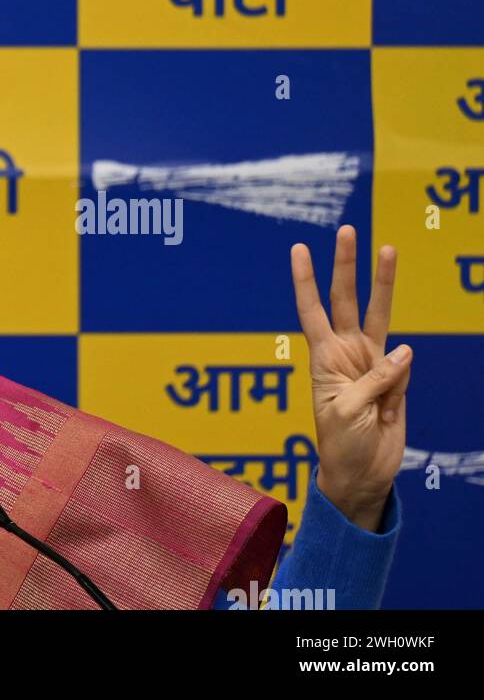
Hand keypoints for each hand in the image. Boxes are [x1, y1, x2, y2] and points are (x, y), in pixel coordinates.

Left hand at [290, 225, 409, 531]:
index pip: (311, 309)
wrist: (363, 473)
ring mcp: (372, 361)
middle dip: (347, 265)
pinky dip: (401, 381)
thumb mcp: (346, 412)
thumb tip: (405, 351)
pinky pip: (404, 367)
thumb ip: (375, 379)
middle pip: (346, 298)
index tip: (298, 248)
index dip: (305, 280)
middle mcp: (345, 351)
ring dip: (383, 283)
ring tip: (389, 249)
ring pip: (379, 314)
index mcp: (322, 356)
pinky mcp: (395, 378)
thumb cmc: (341, 444)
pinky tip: (388, 409)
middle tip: (348, 230)